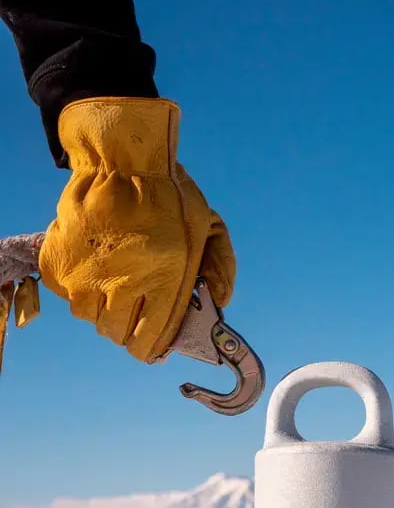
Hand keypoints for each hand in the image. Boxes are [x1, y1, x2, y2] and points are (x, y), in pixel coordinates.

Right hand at [38, 98, 235, 362]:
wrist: (123, 159)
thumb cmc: (171, 194)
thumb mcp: (210, 226)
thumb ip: (221, 268)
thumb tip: (219, 303)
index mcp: (162, 281)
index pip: (149, 340)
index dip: (151, 348)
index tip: (153, 346)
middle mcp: (119, 285)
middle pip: (116, 334)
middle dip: (128, 330)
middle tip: (134, 313)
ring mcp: (84, 276)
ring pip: (90, 318)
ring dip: (103, 311)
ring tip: (114, 289)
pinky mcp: (58, 262)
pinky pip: (67, 294)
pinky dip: (79, 290)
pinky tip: (94, 272)